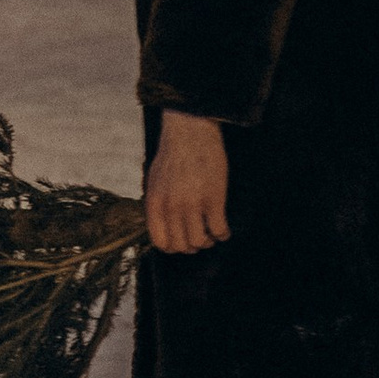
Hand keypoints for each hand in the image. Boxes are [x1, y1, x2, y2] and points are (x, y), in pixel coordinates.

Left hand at [145, 109, 229, 254]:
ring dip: (208, 240)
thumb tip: (163, 226)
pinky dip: (223, 233)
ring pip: (200, 241)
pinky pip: (219, 230)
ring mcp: (193, 204)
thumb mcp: (154, 181)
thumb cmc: (173, 154)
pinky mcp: (213, 199)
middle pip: (182, 246)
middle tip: (200, 235)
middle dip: (192, 245)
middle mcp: (172, 207)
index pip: (161, 242)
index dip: (174, 246)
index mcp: (155, 203)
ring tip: (211, 230)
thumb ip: (157, 205)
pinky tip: (223, 227)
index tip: (182, 240)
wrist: (190, 131)